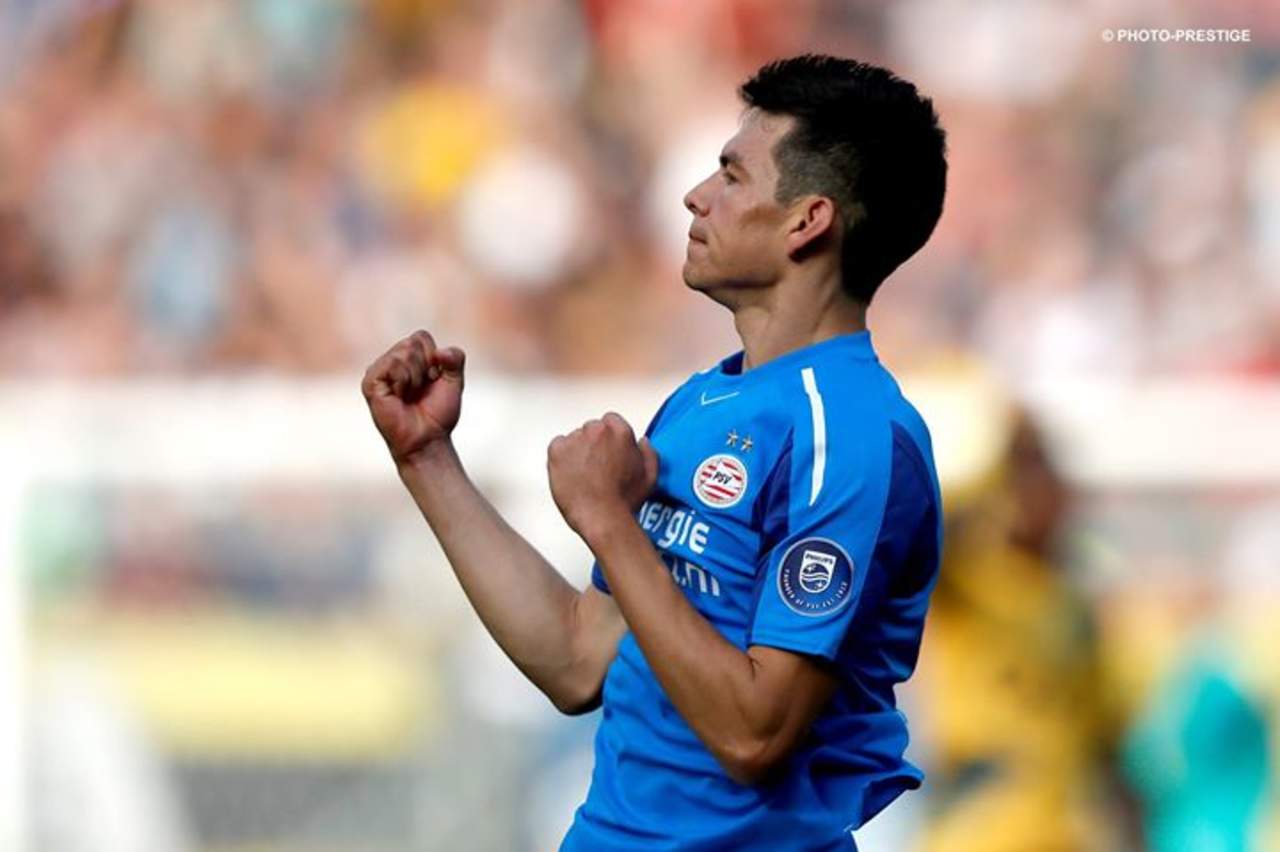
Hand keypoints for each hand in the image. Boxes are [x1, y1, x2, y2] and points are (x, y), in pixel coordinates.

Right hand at [362, 330, 465, 465]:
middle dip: (425, 368)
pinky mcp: (370, 382)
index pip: (421, 336)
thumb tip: (441, 351)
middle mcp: (390, 361)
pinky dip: (404, 382)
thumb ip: (455, 358)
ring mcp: (378, 370)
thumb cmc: (437, 413)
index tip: (432, 381)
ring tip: (410, 395)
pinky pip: (394, 365)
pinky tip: (399, 397)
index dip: (434, 358)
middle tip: (420, 390)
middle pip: (413, 342)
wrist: (427, 439)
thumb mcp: (454, 381)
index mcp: (407, 357)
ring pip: (404, 352)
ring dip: (416, 378)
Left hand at [548, 413, 658, 538]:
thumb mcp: (650, 476)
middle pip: (592, 429)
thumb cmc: (624, 500)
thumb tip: (642, 442)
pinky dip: (561, 457)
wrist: (602, 518)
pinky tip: (571, 474)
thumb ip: (649, 452)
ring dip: (578, 451)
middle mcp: (597, 430)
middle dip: (593, 444)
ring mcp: (575, 439)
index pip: (611, 420)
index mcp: (620, 431)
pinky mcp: (557, 451)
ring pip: (574, 438)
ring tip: (583, 475)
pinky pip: (557, 446)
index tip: (608, 451)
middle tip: (596, 467)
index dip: (610, 439)